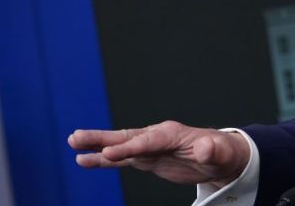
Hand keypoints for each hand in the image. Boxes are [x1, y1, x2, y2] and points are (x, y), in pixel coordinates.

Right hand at [67, 120, 249, 186]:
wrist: (221, 157)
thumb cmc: (222, 152)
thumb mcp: (220, 152)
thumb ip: (210, 150)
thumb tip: (204, 148)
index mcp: (172, 133)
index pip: (147, 140)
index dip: (129, 147)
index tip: (110, 154)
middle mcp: (157, 136)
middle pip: (126, 137)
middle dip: (102, 138)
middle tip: (77, 137)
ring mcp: (150, 147)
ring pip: (119, 146)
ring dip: (96, 146)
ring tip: (73, 143)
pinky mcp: (147, 158)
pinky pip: (121, 159)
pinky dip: (103, 160)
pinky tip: (84, 161)